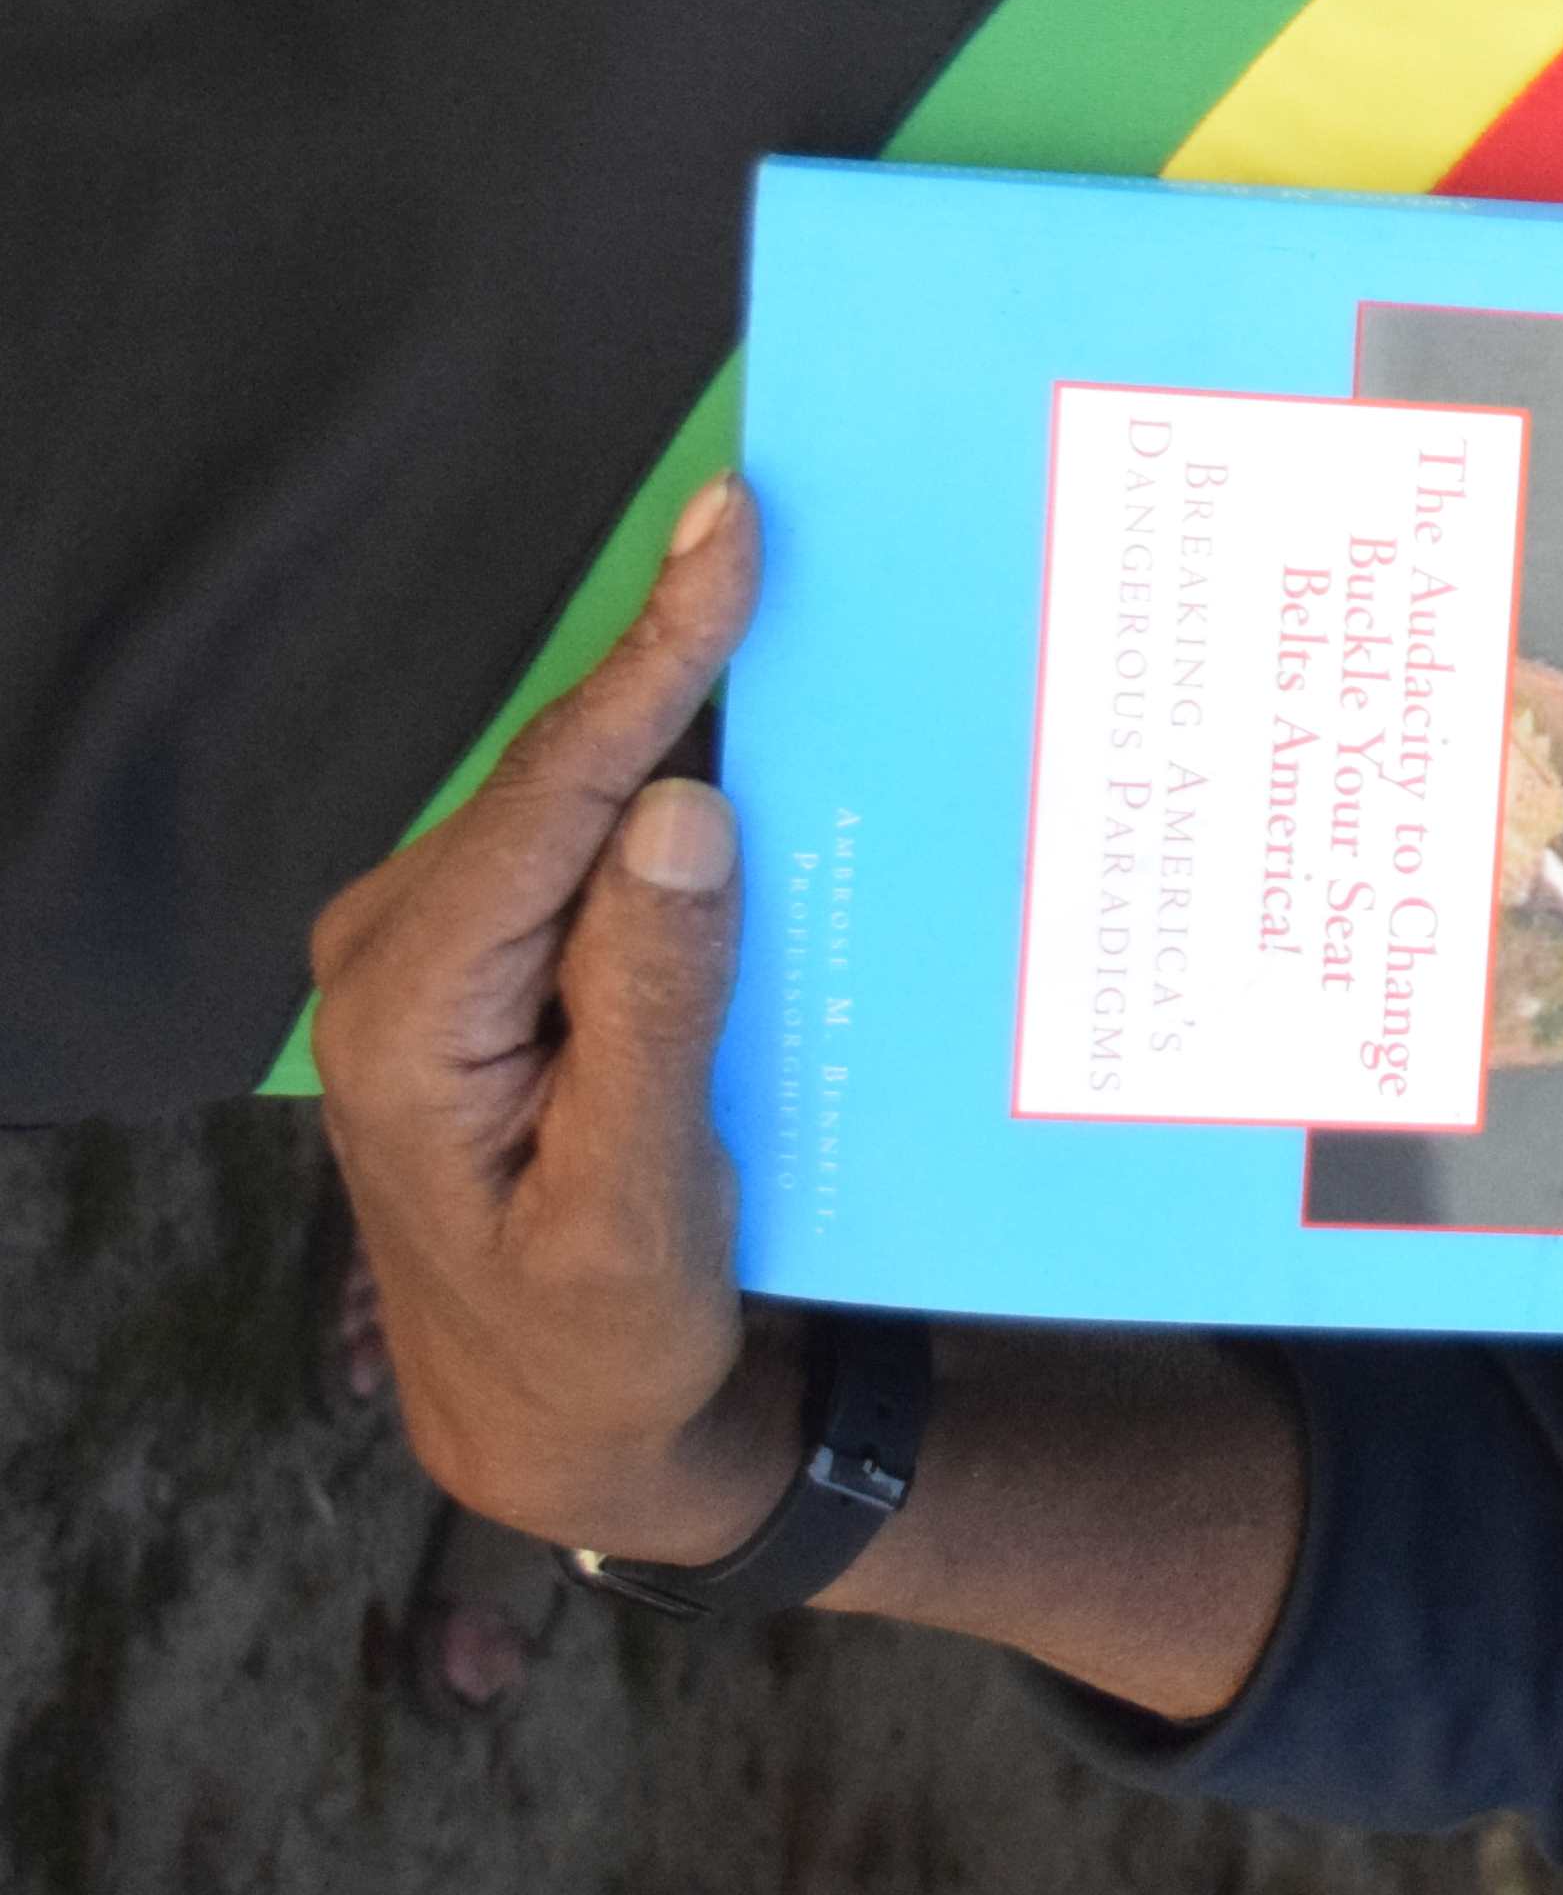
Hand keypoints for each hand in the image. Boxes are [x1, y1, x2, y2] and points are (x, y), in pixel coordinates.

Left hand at [309, 476, 797, 1568]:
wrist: (555, 1420)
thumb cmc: (601, 1332)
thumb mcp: (640, 1200)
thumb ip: (653, 1005)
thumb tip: (680, 806)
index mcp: (413, 1012)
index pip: (551, 796)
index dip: (649, 658)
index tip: (733, 533)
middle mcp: (394, 955)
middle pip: (559, 774)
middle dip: (677, 661)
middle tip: (783, 528)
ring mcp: (430, 951)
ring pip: (573, 797)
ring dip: (679, 715)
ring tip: (784, 604)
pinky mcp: (479, 960)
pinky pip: (579, 844)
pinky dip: (664, 788)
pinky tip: (746, 740)